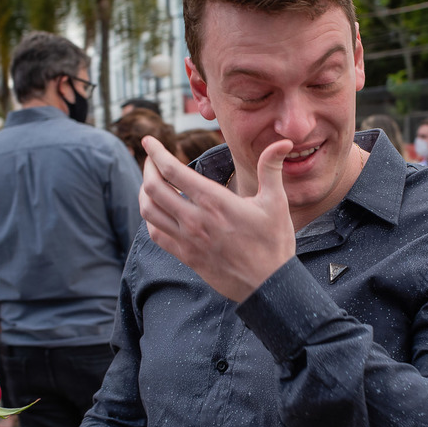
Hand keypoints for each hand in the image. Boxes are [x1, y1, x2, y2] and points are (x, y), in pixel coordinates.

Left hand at [139, 135, 295, 302]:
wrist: (268, 286)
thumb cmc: (274, 243)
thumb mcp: (276, 203)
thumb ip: (271, 169)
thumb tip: (284, 142)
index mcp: (215, 202)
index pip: (172, 171)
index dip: (156, 152)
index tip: (149, 141)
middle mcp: (195, 220)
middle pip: (153, 188)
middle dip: (148, 168)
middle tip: (151, 159)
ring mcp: (188, 240)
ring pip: (149, 211)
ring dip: (144, 192)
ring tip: (151, 182)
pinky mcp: (186, 256)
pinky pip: (156, 234)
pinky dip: (151, 218)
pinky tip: (157, 211)